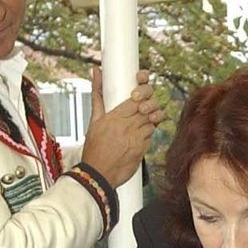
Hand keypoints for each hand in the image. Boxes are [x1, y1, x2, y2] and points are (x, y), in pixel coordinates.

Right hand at [81, 68, 160, 188]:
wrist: (98, 175)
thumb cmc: (94, 148)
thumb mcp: (94, 121)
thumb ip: (98, 96)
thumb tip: (97, 72)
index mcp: (115, 118)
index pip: (136, 98)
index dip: (143, 92)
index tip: (139, 94)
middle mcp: (127, 127)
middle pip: (148, 107)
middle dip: (150, 104)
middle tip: (145, 106)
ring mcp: (136, 139)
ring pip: (153, 121)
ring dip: (151, 119)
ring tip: (142, 121)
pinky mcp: (142, 150)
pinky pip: (151, 136)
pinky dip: (148, 133)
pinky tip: (140, 135)